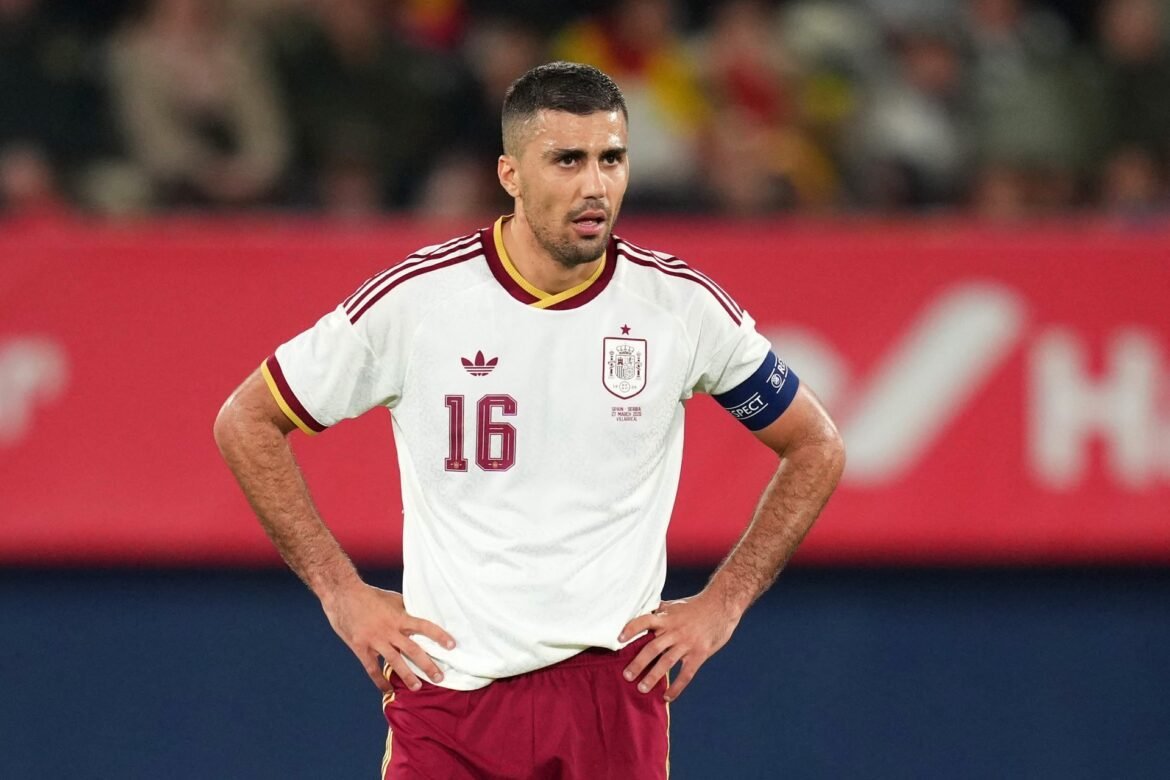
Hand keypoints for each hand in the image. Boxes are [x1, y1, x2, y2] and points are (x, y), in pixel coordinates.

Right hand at [321, 582, 454, 692]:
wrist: (343, 594)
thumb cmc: (369, 595)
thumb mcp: (392, 599)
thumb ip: (406, 611)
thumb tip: (421, 617)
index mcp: (399, 617)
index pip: (424, 626)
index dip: (439, 635)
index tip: (452, 645)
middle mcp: (389, 630)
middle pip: (412, 650)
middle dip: (427, 665)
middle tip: (440, 677)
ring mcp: (375, 640)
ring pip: (395, 662)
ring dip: (407, 676)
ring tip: (417, 688)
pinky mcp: (361, 648)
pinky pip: (372, 668)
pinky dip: (380, 681)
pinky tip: (388, 690)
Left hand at [617, 591, 740, 701]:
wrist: (722, 606)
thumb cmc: (696, 606)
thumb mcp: (676, 605)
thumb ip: (660, 611)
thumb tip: (645, 611)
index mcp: (667, 618)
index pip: (645, 621)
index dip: (631, 629)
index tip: (619, 639)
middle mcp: (675, 631)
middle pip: (652, 647)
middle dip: (638, 663)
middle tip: (626, 676)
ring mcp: (687, 643)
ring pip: (666, 663)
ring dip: (652, 677)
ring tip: (641, 689)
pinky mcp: (699, 654)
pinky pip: (686, 674)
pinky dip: (676, 687)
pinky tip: (667, 697)